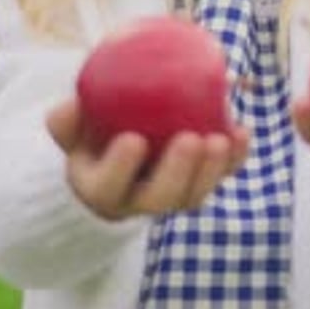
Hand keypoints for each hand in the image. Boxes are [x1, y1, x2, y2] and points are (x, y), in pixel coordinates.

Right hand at [47, 98, 249, 220]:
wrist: (117, 149)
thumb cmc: (91, 133)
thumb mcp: (72, 127)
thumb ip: (68, 119)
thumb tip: (70, 106)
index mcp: (100, 188)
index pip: (108, 187)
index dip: (121, 168)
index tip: (133, 139)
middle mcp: (136, 201)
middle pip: (159, 198)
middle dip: (178, 173)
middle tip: (191, 138)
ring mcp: (170, 196)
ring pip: (192, 195)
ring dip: (211, 170)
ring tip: (223, 138)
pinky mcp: (197, 184)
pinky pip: (218, 177)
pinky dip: (233, 159)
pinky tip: (241, 132)